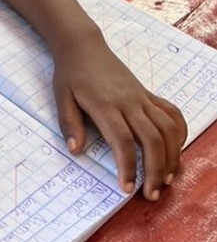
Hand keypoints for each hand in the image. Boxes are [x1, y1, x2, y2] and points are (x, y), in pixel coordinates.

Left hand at [51, 34, 187, 200]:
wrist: (83, 46)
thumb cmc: (70, 74)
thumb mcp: (61, 97)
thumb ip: (69, 124)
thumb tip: (75, 150)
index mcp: (105, 105)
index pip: (123, 141)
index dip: (128, 167)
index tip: (127, 189)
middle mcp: (129, 102)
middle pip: (152, 139)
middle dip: (156, 171)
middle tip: (151, 195)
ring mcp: (142, 97)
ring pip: (168, 129)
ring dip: (171, 157)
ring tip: (167, 180)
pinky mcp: (148, 94)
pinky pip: (172, 113)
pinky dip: (179, 133)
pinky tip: (175, 150)